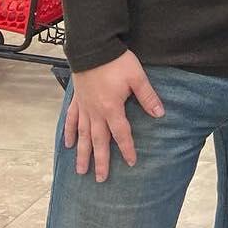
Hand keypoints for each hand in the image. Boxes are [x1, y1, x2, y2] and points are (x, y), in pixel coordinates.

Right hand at [62, 50, 164, 181]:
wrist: (94, 48)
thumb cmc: (116, 61)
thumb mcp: (138, 77)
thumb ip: (147, 97)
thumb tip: (160, 113)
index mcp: (112, 108)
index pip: (121, 134)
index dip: (127, 149)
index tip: (131, 162)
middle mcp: (95, 112)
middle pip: (98, 141)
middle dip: (100, 161)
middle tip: (100, 179)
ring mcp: (84, 107)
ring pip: (82, 135)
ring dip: (82, 153)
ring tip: (80, 170)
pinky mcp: (76, 100)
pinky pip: (71, 120)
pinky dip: (69, 132)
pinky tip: (67, 144)